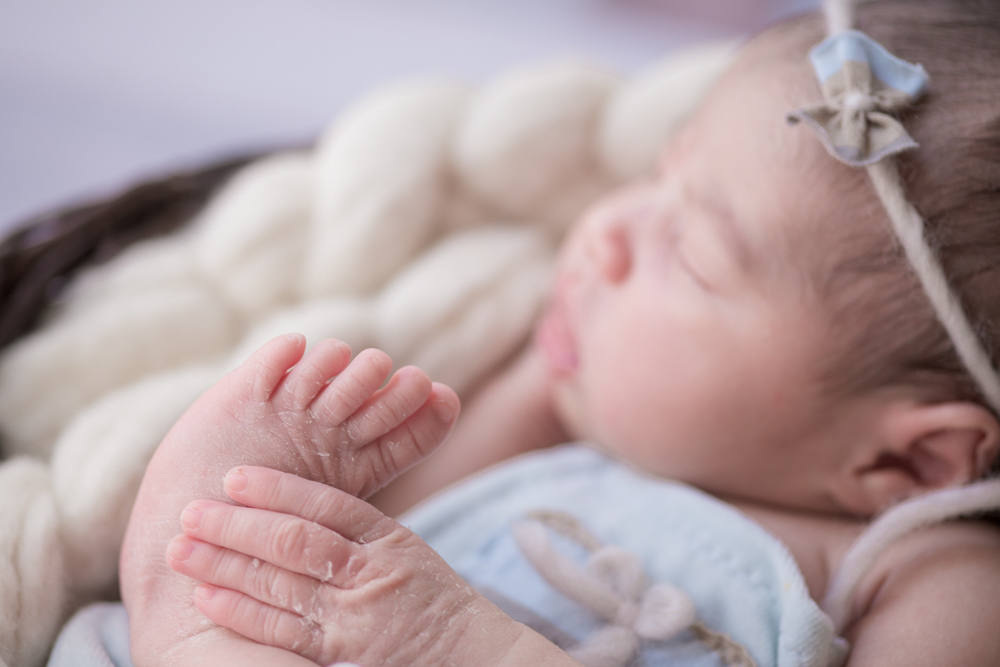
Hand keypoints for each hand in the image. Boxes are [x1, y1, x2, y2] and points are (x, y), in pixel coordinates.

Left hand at [165, 466, 515, 666]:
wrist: (480, 657)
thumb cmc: (434, 604)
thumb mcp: (407, 555)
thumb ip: (358, 535)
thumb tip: (295, 508)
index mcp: (390, 539)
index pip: (326, 504)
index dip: (276, 488)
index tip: (233, 476)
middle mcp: (372, 571)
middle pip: (295, 538)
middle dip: (237, 523)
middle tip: (190, 510)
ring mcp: (357, 614)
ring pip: (282, 580)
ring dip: (226, 562)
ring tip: (183, 548)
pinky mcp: (346, 653)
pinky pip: (285, 629)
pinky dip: (243, 611)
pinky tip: (208, 596)